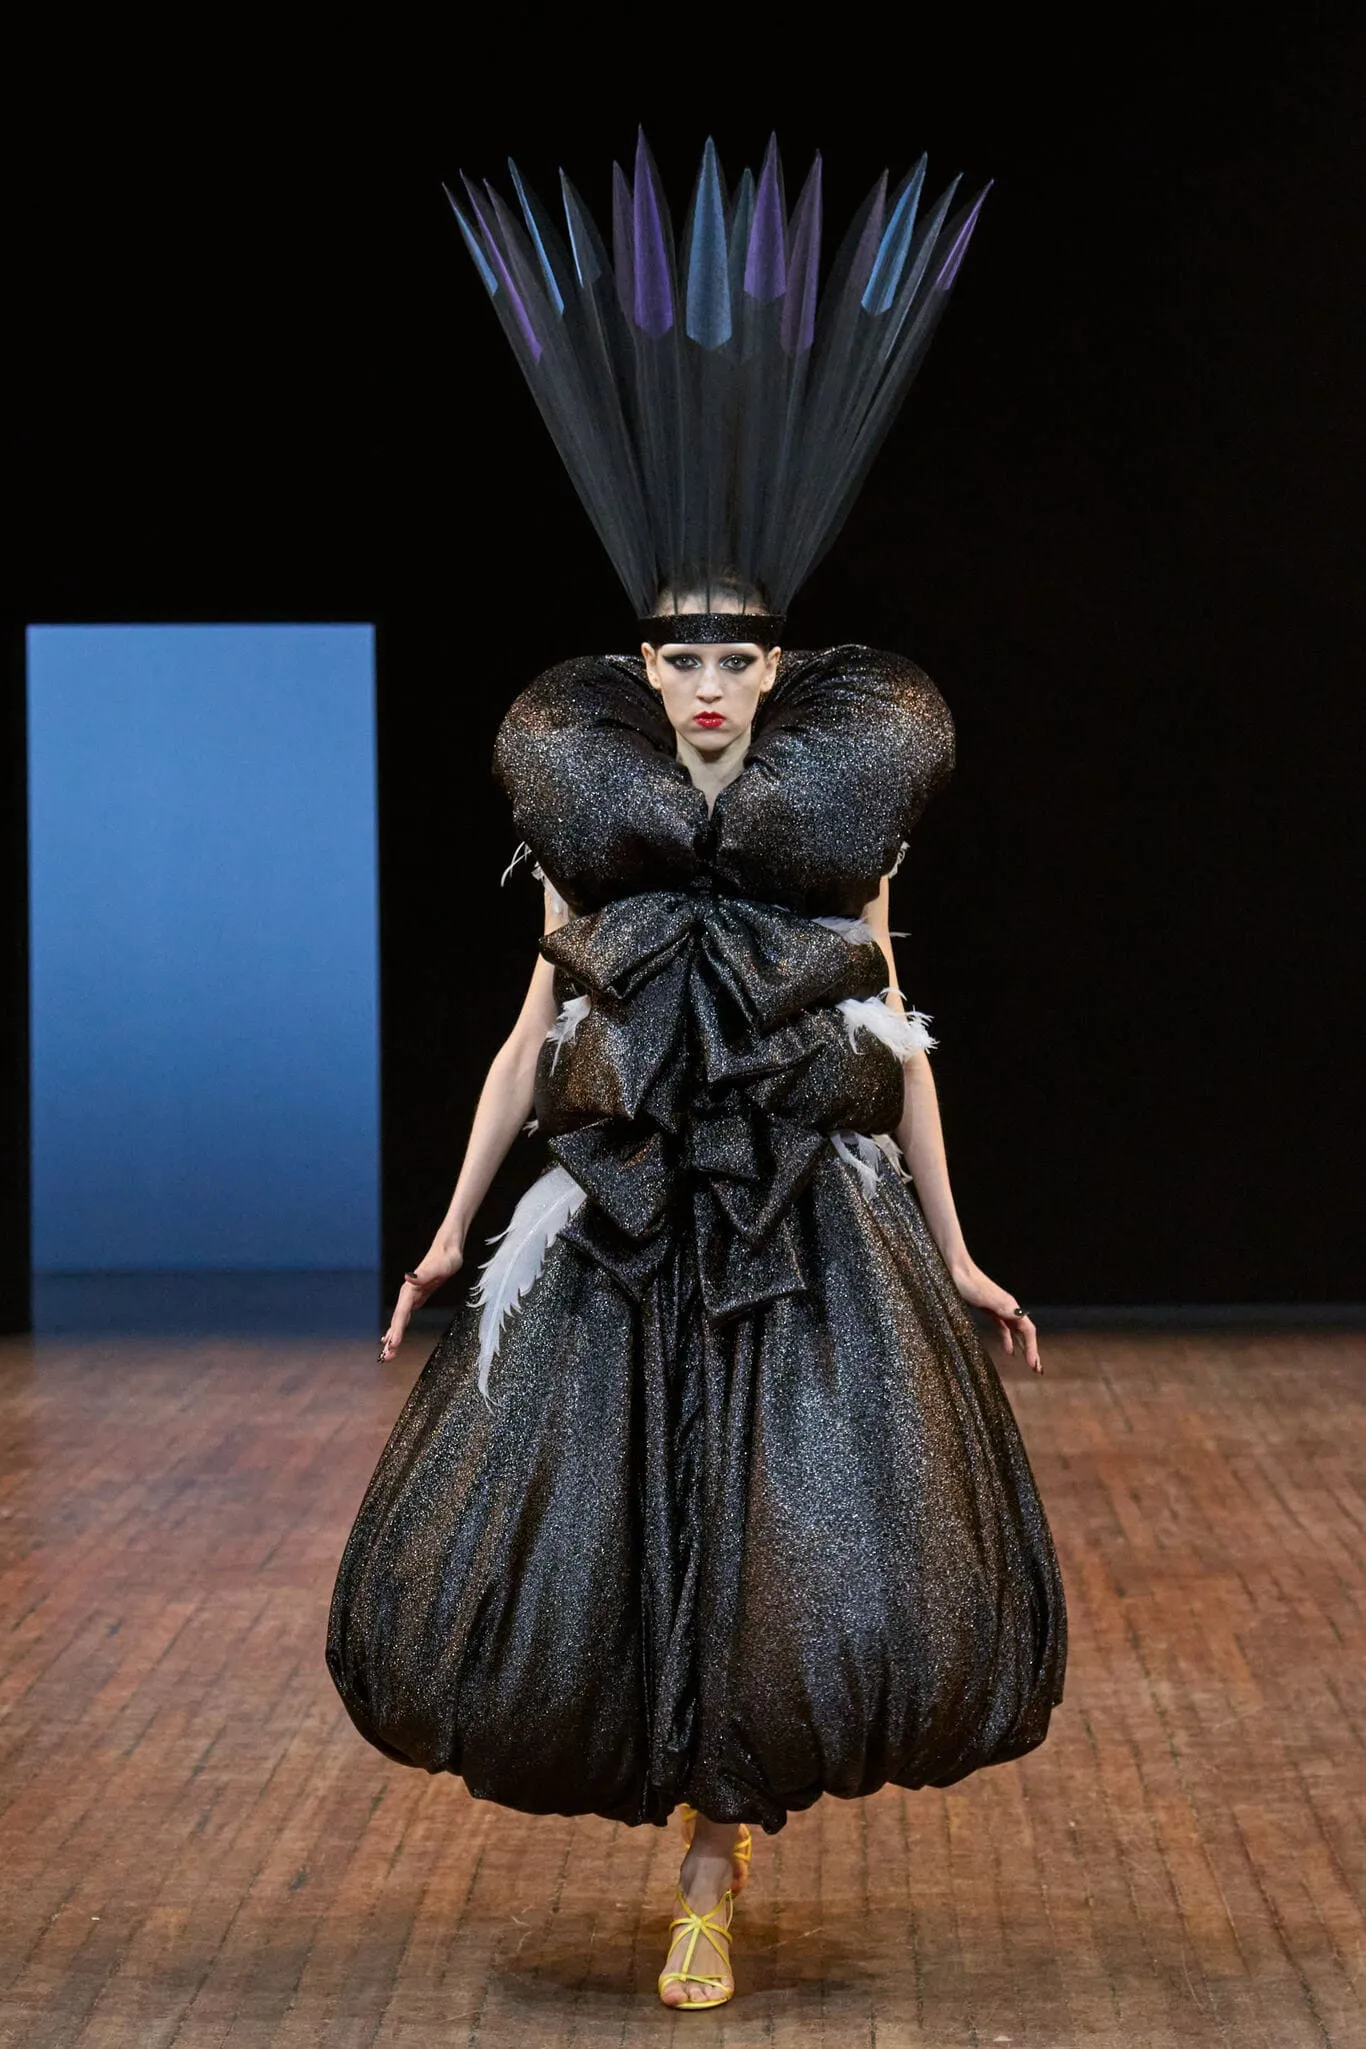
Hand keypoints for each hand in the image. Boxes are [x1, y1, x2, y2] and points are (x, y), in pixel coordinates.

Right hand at [378, 1248, 463, 1361]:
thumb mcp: (441, 1266)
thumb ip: (424, 1273)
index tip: (393, 1344)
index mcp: (411, 1289)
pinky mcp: (417, 1298)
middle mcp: (408, 1293)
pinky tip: (393, 1338)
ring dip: (393, 1337)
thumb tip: (407, 1277)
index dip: (397, 1330)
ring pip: (399, 1321)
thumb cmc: (447, 1258)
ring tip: (387, 1353)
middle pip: (397, 1320)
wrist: (448, 1249)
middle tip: (386, 1357)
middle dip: (392, 1339)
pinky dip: (398, 1329)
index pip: (402, 1313)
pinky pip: (404, 1318)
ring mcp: (411, 1296)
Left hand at [949, 1257, 1040, 1372]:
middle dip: (1031, 1350)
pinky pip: (1003, 1328)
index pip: (1027, 1330)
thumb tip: (1019, 1316)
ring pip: (1015, 1331)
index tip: (1033, 1365)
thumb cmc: (967, 1282)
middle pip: (1024, 1332)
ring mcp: (999, 1308)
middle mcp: (1008, 1307)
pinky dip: (1007, 1340)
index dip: (1032, 1347)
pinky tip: (1008, 1350)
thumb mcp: (984, 1296)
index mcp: (1009, 1305)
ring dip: (1022, 1347)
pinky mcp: (989, 1309)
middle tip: (1037, 1369)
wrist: (954, 1268)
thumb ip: (1001, 1306)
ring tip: (1027, 1362)